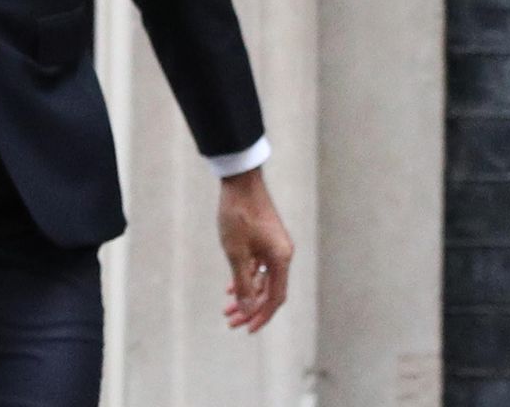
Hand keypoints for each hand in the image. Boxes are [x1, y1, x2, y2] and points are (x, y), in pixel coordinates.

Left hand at [217, 167, 291, 332]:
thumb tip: (248, 309)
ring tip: (227, 308)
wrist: (240, 181)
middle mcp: (282, 255)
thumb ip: (243, 282)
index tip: (247, 329)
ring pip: (262, 279)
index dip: (261, 315)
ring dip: (246, 294)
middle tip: (231, 321)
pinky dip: (246, 278)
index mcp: (281, 260)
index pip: (275, 298)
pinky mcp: (265, 239)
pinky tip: (231, 287)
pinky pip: (259, 267)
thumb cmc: (237, 215)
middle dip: (250, 308)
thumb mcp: (236, 252)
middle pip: (269, 291)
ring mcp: (274, 247)